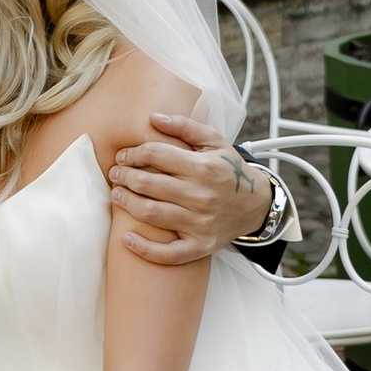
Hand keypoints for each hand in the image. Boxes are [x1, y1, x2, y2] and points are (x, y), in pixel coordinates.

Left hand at [108, 109, 271, 263]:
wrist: (256, 205)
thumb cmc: (229, 170)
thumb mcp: (215, 141)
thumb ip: (184, 126)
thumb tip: (153, 117)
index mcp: (203, 167)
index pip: (155, 154)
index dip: (132, 154)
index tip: (123, 156)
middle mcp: (201, 195)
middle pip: (147, 183)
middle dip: (124, 177)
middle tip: (115, 174)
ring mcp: (200, 223)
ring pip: (151, 213)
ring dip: (126, 203)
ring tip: (117, 195)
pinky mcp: (200, 246)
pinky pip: (167, 254)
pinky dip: (143, 249)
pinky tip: (126, 238)